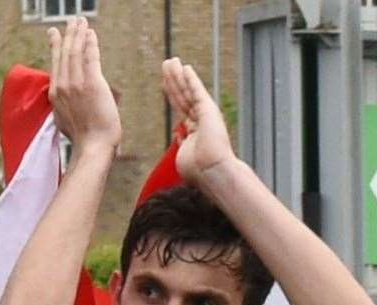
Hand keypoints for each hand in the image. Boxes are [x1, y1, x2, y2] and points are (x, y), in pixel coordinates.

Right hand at [47, 19, 120, 154]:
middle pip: (65, 53)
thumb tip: (60, 104)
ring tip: (81, 21)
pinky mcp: (92, 83)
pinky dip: (90, 43)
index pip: (55, 64)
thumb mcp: (63, 120)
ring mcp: (77, 84)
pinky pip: (90, 58)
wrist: (92, 146)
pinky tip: (91, 33)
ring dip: (78, 34)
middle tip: (72, 21)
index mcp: (56, 94)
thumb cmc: (82, 139)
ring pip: (76, 52)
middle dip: (68, 34)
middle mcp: (63, 85)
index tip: (54, 33)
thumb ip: (62, 106)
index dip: (55, 46)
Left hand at [161, 57, 234, 185]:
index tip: (165, 82)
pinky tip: (185, 67)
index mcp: (194, 132)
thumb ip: (181, 144)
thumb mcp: (183, 156)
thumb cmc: (198, 171)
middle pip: (183, 96)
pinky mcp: (209, 110)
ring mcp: (205, 115)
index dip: (172, 94)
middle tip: (167, 64)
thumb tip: (177, 136)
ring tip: (170, 61)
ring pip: (188, 91)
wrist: (212, 171)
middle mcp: (200, 121)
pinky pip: (197, 91)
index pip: (180, 108)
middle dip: (174, 80)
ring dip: (179, 75)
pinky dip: (191, 79)